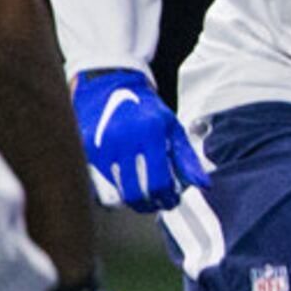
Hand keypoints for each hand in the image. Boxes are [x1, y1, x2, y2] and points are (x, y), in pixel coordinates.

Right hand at [73, 69, 212, 210]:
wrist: (109, 86)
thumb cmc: (145, 109)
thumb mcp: (172, 127)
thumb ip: (187, 158)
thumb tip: (204, 185)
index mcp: (150, 133)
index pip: (158, 181)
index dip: (167, 197)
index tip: (172, 201)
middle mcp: (124, 140)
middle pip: (136, 191)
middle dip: (150, 204)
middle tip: (158, 204)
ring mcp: (101, 146)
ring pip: (117, 191)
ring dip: (132, 201)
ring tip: (143, 197)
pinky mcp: (86, 150)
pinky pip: (101, 183)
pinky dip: (114, 190)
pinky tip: (124, 187)